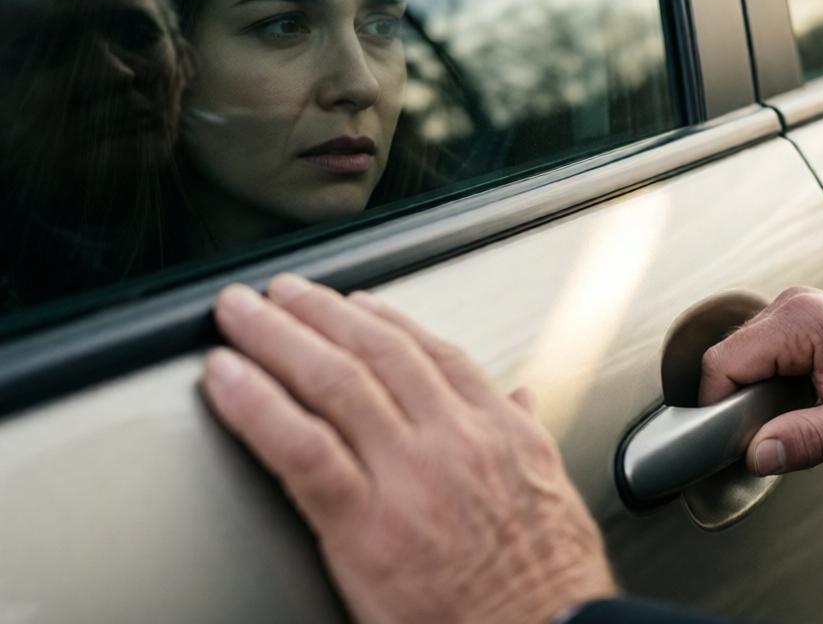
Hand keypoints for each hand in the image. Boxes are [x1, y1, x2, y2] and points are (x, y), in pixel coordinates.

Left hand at [201, 274, 615, 623]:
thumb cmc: (548, 579)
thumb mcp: (550, 489)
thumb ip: (524, 434)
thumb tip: (519, 399)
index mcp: (499, 430)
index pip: (435, 352)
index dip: (388, 319)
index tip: (356, 303)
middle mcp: (454, 438)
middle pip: (375, 350)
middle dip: (319, 310)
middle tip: (281, 291)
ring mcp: (408, 475)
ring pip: (334, 381)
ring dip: (278, 336)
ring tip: (241, 314)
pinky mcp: (365, 522)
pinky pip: (301, 447)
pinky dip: (257, 405)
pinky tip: (225, 377)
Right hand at [699, 287, 822, 474]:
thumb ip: (807, 439)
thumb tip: (756, 456)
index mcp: (801, 322)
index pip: (722, 365)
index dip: (716, 410)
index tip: (731, 445)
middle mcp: (791, 306)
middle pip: (726, 359)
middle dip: (734, 404)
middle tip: (766, 440)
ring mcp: (795, 309)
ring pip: (740, 357)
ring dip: (751, 394)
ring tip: (787, 422)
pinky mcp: (801, 321)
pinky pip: (761, 353)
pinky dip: (766, 383)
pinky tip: (794, 404)